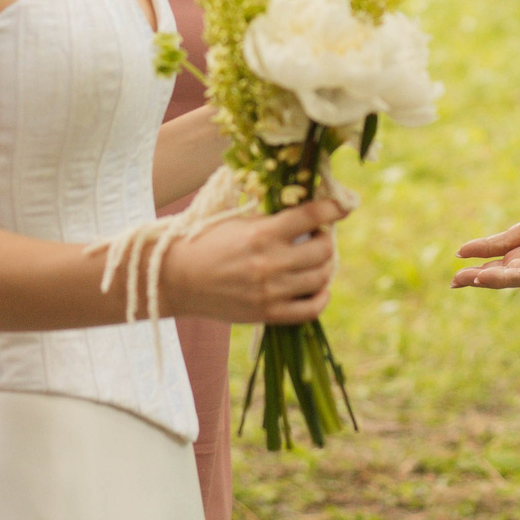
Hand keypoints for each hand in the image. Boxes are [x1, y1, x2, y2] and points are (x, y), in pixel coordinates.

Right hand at [165, 200, 343, 324]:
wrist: (178, 279)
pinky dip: (321, 296)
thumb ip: (272, 221)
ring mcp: (270, 291)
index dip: (332, 208)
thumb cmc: (207, 243)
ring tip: (314, 259)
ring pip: (321, 277)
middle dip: (326, 239)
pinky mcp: (268, 313)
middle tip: (317, 236)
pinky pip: (311, 309)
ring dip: (325, 265)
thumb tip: (307, 216)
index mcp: (262, 233)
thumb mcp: (238, 222)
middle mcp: (270, 262)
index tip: (340, 206)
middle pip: (323, 249)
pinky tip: (318, 287)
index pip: (310, 216)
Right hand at [451, 159, 519, 289]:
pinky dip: (502, 279)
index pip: (507, 241)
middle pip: (506, 264)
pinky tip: (480, 279)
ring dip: (485, 279)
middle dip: (480, 272)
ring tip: (459, 282)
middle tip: (454, 280)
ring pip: (511, 275)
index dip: (485, 246)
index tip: (461, 250)